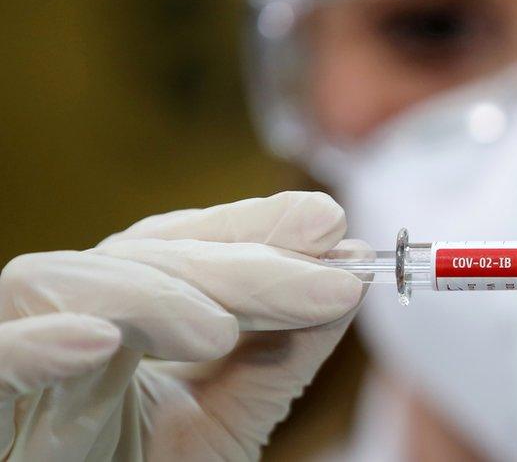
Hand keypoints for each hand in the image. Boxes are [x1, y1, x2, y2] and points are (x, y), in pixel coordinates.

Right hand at [0, 191, 365, 460]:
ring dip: (153, 294)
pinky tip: (99, 342)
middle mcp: (65, 320)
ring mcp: (14, 354)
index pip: (182, 246)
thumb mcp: (226, 423)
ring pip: (61, 280)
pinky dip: (35, 346)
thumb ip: (281, 358)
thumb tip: (348, 278)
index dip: (251, 228)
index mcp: (122, 318)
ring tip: (221, 329)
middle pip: (139, 255)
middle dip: (238, 264)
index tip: (330, 227)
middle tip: (326, 281)